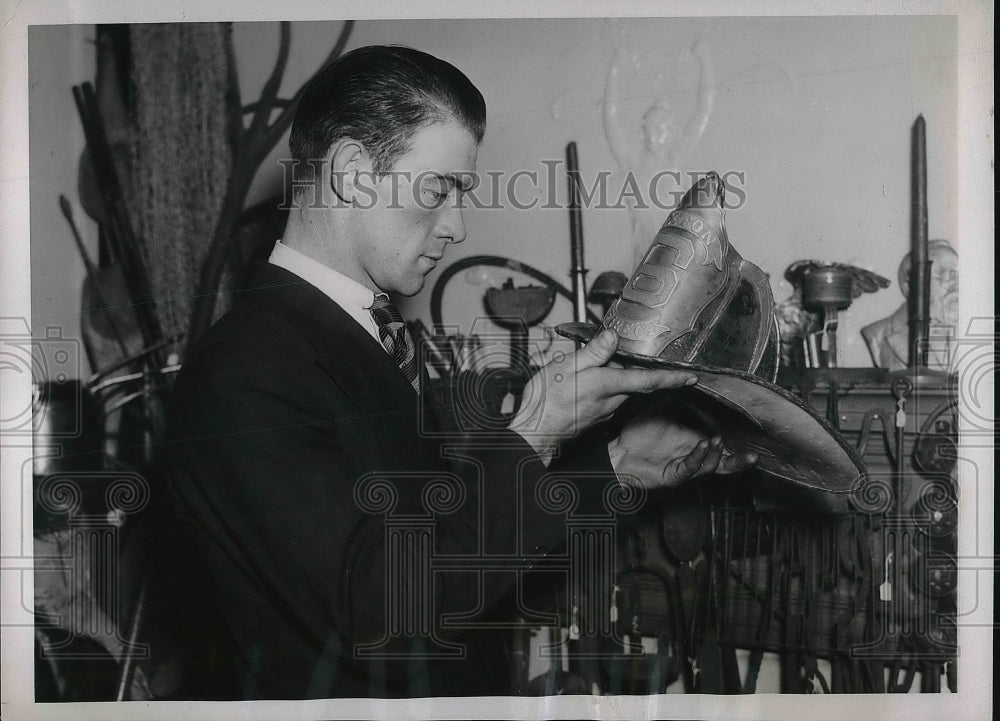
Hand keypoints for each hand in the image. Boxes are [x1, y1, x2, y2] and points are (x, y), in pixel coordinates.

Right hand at [510, 328, 698, 464]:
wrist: (535, 432)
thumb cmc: (546, 402)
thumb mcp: (565, 367)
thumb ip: (592, 352)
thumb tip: (612, 337)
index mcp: (606, 384)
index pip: (648, 380)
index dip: (672, 377)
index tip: (692, 376)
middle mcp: (610, 400)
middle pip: (636, 382)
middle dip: (640, 370)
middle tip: (636, 357)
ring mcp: (605, 411)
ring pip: (622, 389)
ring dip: (620, 378)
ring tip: (598, 367)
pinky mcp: (597, 417)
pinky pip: (609, 397)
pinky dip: (606, 387)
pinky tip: (587, 381)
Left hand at [607, 403, 757, 489]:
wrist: (619, 451)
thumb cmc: (641, 433)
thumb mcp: (666, 410)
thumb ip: (682, 398)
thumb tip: (695, 379)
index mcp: (696, 442)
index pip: (724, 446)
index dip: (739, 444)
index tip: (754, 436)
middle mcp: (693, 456)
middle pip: (723, 464)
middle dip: (739, 461)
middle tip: (753, 456)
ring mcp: (684, 467)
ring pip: (708, 467)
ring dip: (716, 454)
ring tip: (718, 440)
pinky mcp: (672, 475)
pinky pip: (688, 468)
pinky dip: (697, 458)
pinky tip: (703, 445)